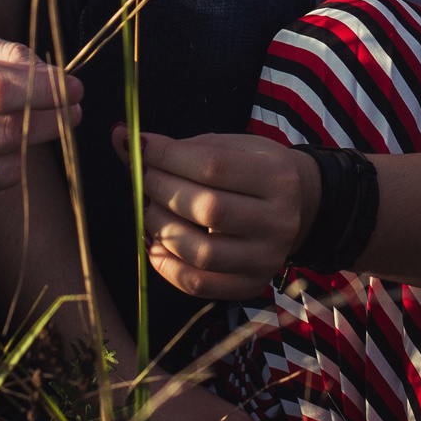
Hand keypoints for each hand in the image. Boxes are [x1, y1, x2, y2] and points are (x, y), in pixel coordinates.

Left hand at [131, 129, 320, 298]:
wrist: (300, 206)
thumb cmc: (255, 170)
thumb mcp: (229, 148)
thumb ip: (178, 146)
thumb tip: (120, 136)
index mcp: (278, 177)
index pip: (213, 166)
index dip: (168, 155)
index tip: (139, 145)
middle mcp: (279, 221)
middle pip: (207, 209)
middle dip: (161, 189)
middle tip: (141, 176)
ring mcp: (266, 258)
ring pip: (200, 252)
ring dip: (160, 226)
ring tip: (150, 208)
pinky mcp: (251, 285)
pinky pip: (198, 284)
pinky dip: (166, 264)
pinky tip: (156, 241)